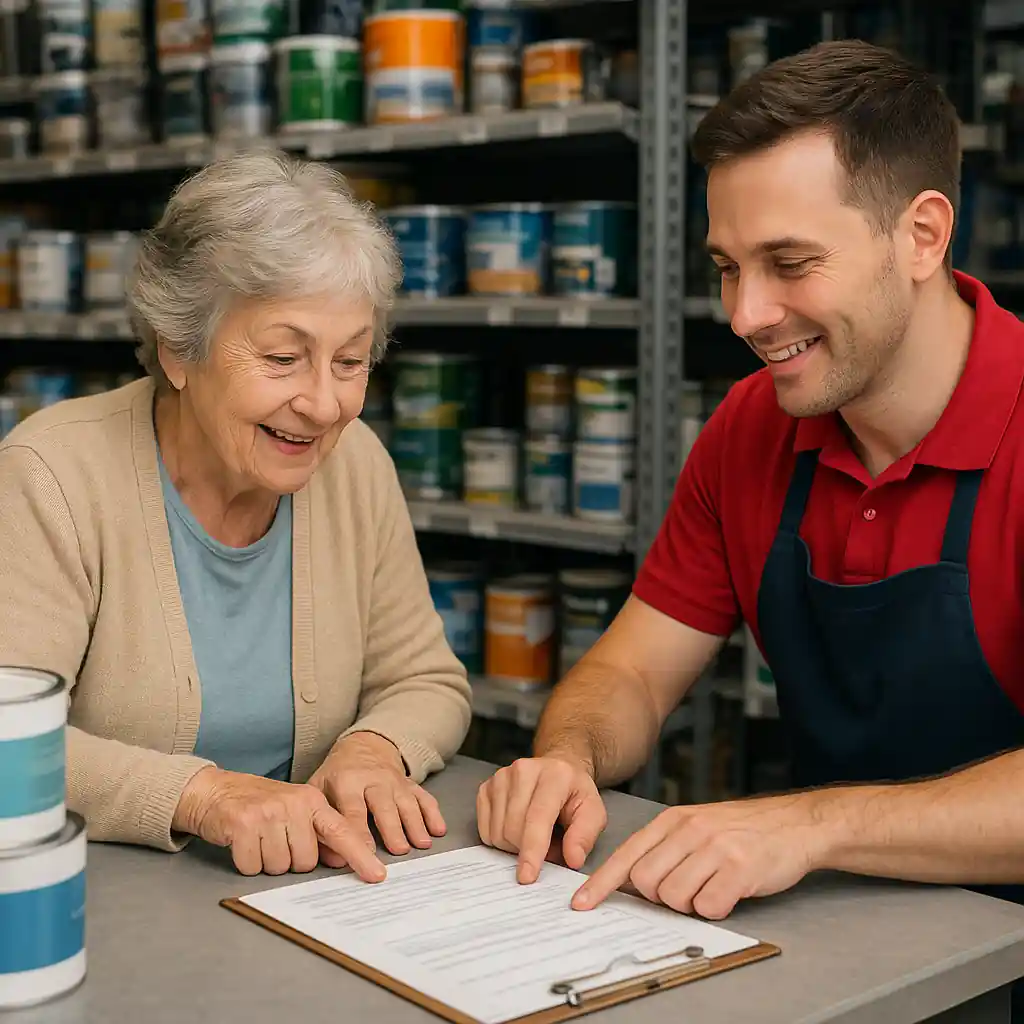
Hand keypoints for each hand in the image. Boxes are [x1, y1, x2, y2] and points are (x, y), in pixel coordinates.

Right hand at [175, 766, 387, 879]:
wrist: (214, 790)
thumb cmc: (258, 805)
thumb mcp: (293, 808)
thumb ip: (317, 831)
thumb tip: (341, 859)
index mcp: (311, 800)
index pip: (340, 831)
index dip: (359, 855)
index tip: (377, 875)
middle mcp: (293, 804)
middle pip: (306, 862)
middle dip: (290, 860)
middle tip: (275, 840)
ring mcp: (268, 813)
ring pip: (279, 867)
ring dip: (267, 862)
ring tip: (258, 839)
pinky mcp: (243, 825)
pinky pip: (252, 867)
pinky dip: (246, 862)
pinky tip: (242, 843)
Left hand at [308, 732, 445, 864]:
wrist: (364, 747)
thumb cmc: (338, 776)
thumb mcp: (319, 790)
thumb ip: (321, 821)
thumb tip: (330, 857)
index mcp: (347, 782)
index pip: (353, 810)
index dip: (360, 833)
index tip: (366, 853)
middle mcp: (374, 780)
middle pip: (384, 806)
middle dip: (393, 829)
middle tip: (399, 850)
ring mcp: (395, 781)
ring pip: (407, 802)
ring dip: (416, 823)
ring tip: (422, 844)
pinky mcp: (411, 784)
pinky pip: (424, 797)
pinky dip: (433, 813)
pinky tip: (438, 829)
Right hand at [476, 756, 607, 883]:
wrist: (559, 770)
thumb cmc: (575, 795)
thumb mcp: (593, 813)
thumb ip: (585, 836)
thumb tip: (573, 859)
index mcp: (554, 775)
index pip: (538, 817)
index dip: (532, 850)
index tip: (527, 877)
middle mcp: (523, 770)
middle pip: (513, 828)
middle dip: (528, 850)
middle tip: (549, 844)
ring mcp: (501, 777)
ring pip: (498, 832)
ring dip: (514, 846)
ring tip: (534, 834)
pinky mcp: (486, 787)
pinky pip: (485, 830)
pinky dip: (500, 840)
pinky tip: (516, 829)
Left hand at [571, 792, 831, 918]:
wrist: (795, 824)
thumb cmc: (743, 830)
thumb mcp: (698, 826)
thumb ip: (665, 847)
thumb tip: (631, 882)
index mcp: (674, 820)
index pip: (627, 854)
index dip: (602, 883)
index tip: (582, 903)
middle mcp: (690, 830)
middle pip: (646, 881)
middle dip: (660, 897)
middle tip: (687, 889)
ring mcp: (715, 848)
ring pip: (674, 897)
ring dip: (691, 904)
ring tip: (712, 887)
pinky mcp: (740, 868)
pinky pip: (709, 906)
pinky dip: (717, 909)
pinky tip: (731, 892)